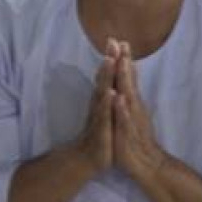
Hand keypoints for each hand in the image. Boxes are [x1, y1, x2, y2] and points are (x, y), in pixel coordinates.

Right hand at [71, 46, 117, 172]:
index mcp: (102, 101)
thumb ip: (104, 96)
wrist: (85, 160)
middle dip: (109, 61)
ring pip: (103, 93)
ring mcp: (99, 117)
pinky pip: (105, 115)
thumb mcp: (103, 114)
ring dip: (106, 77)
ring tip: (110, 61)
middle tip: (112, 43)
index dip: (112, 59)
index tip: (116, 40)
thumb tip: (107, 79)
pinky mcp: (101, 130)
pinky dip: (108, 104)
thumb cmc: (97, 136)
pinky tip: (111, 93)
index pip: (108, 77)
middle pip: (104, 80)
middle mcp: (99, 105)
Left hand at [108, 50, 168, 183]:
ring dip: (125, 80)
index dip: (124, 60)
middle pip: (128, 82)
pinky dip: (122, 109)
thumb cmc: (136, 138)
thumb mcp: (132, 115)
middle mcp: (134, 108)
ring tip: (122, 64)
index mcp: (132, 103)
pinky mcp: (128, 135)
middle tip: (120, 43)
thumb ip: (131, 96)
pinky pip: (125, 121)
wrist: (146, 165)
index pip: (127, 78)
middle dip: (124, 63)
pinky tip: (119, 99)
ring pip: (128, 97)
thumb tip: (128, 78)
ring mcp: (132, 120)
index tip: (119, 40)